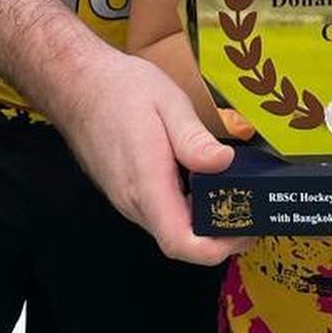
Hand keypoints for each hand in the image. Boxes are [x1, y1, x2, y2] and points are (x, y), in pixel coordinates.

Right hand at [51, 44, 251, 264]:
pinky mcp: (128, 191)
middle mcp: (135, 202)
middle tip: (253, 207)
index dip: (217, 247)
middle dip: (220, 233)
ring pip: (172, 226)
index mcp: (146, 184)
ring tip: (236, 192)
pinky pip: (162, 210)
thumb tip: (223, 163)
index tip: (247, 230)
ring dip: (204, 219)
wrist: (78, 85)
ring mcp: (129, 199)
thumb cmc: (121, 90)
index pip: (181, 242)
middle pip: (181, 239)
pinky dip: (188, 205)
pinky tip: (205, 180)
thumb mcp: (167, 103)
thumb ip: (194, 138)